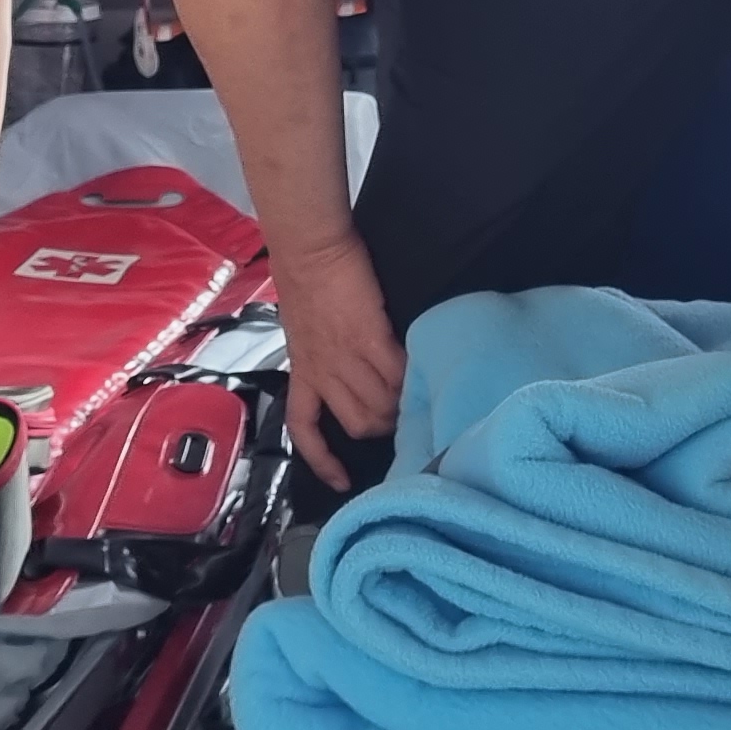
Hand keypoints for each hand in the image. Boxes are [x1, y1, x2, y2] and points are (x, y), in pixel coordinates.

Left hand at [273, 234, 405, 486]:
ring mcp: (345, 357)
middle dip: (382, 429)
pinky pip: (396, 375)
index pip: (305, 428)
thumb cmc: (306, 281)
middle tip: (402, 416)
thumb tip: (349, 372)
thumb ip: (323, 356)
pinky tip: (427, 379)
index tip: (342, 480)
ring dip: (402, 408)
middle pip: (357, 424)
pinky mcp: (369, 337)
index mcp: (304, 371)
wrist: (310, 249)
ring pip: (379, 406)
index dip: (323, 460)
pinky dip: (413, 382)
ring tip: (418, 399)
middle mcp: (322, 372)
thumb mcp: (303, 332)